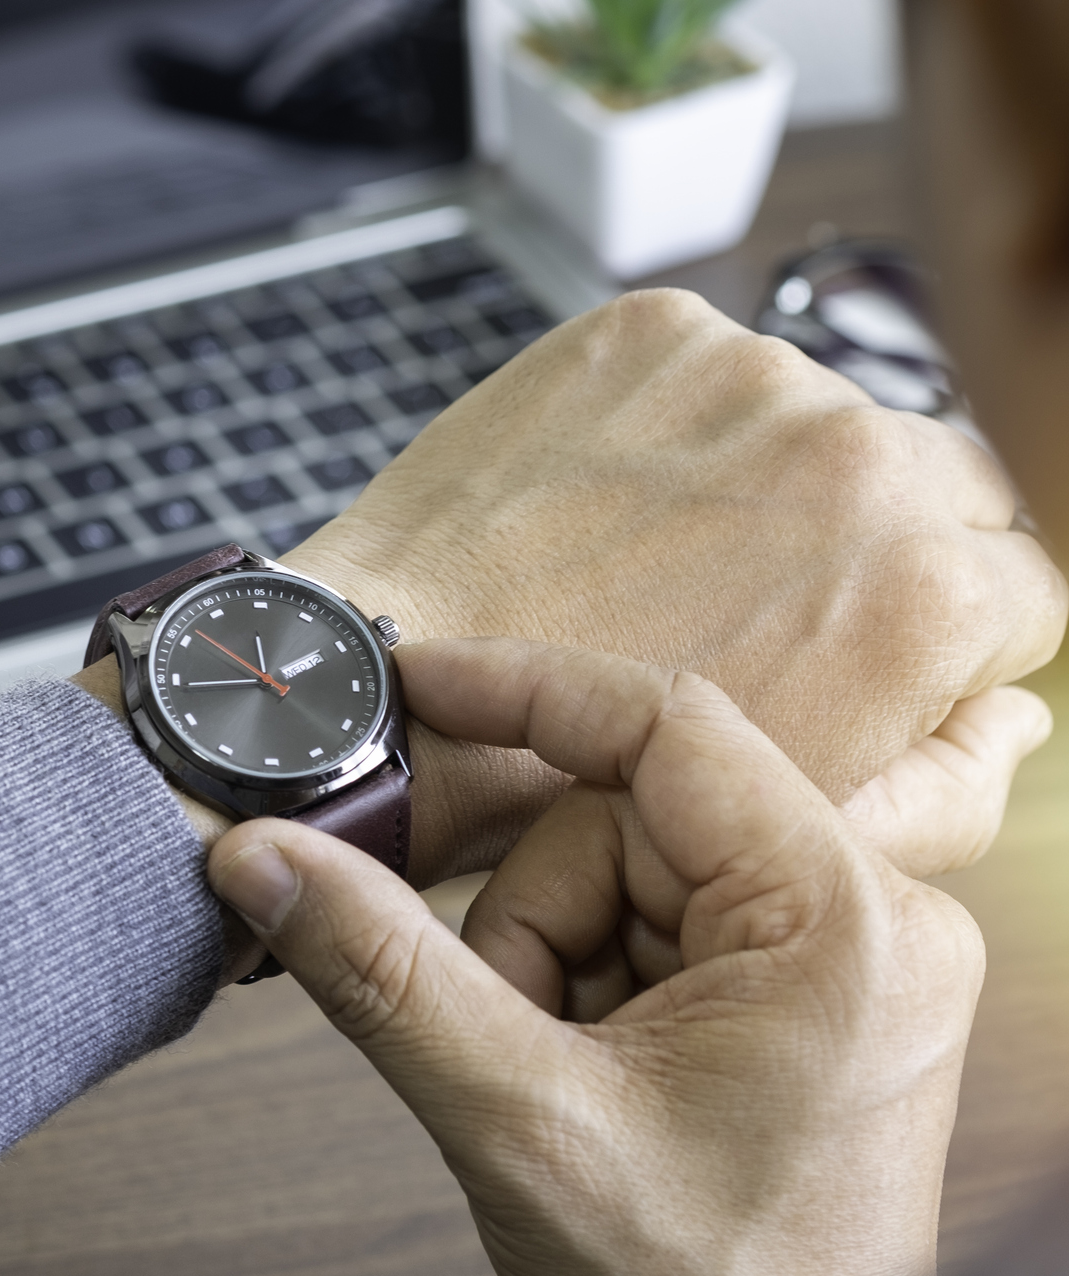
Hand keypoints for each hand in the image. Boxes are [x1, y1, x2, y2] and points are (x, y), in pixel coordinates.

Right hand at [206, 639, 1051, 1275]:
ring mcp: (833, 964)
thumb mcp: (515, 1119)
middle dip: (530, 921)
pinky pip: (643, 931)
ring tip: (559, 1082)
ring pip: (617, 877)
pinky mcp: (795, 1002)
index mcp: (840, 923)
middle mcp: (864, 923)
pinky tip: (587, 1082)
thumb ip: (380, 970)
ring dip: (546, 967)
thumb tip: (266, 858)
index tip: (416, 685)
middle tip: (516, 1033)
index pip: (668, 726)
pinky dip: (577, 991)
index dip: (524, 693)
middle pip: (621, 819)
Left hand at [276, 289, 1064, 884]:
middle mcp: (861, 457)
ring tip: (668, 558)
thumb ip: (948, 779)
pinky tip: (610, 502)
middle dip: (883, 544)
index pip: (1021, 587)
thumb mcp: (785, 828)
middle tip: (773, 604)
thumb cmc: (568, 784)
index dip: (945, 636)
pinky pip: (716, 369)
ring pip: (826, 418)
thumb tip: (1015, 709)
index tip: (865, 653)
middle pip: (944, 485)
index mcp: (923, 592)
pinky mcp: (652, 334)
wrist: (384, 686)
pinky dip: (683, 425)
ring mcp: (751, 378)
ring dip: (779, 478)